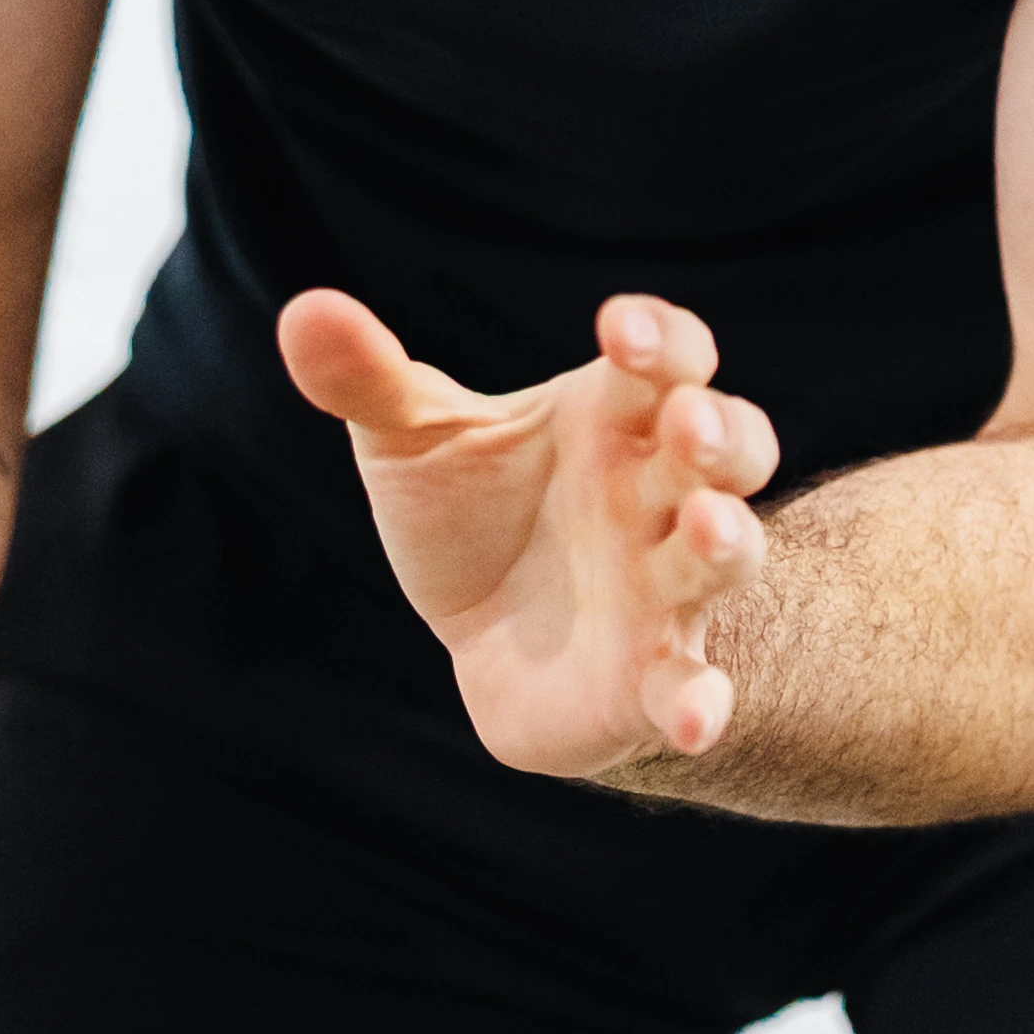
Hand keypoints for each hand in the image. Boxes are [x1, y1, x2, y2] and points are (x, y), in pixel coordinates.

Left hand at [277, 287, 778, 779]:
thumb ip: (369, 380)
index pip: (667, 360)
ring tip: (706, 527)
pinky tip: (694, 721)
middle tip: (689, 425)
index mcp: (613, 418)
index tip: (620, 331)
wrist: (490, 639)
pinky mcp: (653, 677)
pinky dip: (702, 705)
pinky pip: (693, 689)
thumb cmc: (474, 515)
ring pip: (730, 554)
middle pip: (728, 447)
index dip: (662, 339)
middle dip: (721, 432)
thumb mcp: (413, 440)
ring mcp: (665, 588)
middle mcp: (657, 495)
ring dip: (728, 540)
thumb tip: (304, 312)